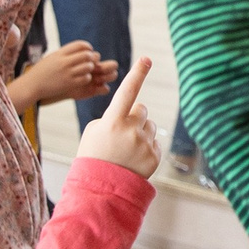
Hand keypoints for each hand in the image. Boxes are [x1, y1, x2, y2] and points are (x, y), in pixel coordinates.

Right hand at [21, 41, 118, 104]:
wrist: (32, 85)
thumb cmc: (43, 71)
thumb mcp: (53, 57)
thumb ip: (66, 53)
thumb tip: (82, 50)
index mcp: (60, 53)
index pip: (80, 44)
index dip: (87, 47)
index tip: (88, 51)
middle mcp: (64, 62)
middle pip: (87, 55)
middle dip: (91, 58)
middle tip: (89, 62)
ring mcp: (67, 73)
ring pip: (88, 67)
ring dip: (90, 68)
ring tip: (86, 70)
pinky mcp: (68, 84)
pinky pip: (85, 78)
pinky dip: (87, 78)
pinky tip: (82, 78)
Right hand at [75, 59, 159, 178]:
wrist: (101, 189)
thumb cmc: (94, 156)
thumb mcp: (94, 131)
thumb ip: (112, 117)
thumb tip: (132, 112)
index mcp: (112, 121)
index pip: (128, 91)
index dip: (137, 73)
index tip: (147, 58)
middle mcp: (131, 130)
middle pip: (141, 109)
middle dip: (134, 117)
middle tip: (121, 135)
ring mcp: (144, 144)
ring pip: (150, 125)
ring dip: (141, 132)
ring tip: (126, 150)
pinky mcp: (154, 156)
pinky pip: (154, 141)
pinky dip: (146, 148)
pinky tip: (134, 160)